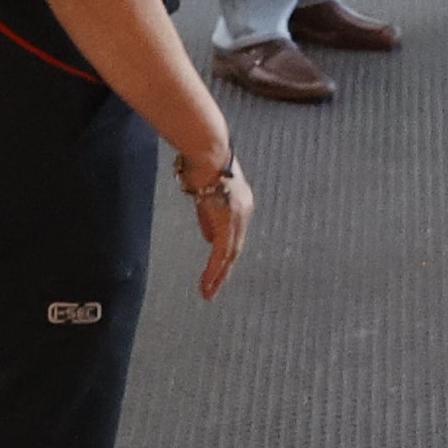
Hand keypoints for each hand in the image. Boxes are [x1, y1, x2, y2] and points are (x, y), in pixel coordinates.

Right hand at [191, 163, 252, 298]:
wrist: (207, 153)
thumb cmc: (203, 164)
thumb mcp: (206, 195)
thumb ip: (208, 218)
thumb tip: (208, 239)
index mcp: (242, 205)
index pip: (234, 235)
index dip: (225, 253)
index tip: (216, 269)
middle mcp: (244, 213)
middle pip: (235, 249)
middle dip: (223, 272)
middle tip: (212, 290)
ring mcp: (238, 218)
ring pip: (229, 255)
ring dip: (217, 277)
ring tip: (208, 293)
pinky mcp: (228, 222)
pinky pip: (221, 252)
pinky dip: (214, 270)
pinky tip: (208, 283)